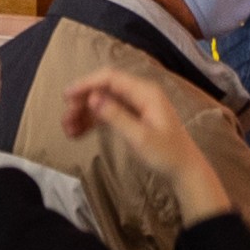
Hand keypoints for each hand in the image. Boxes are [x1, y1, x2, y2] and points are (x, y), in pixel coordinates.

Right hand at [48, 74, 235, 218]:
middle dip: (82, 102)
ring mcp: (136, 106)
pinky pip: (108, 114)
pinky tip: (78, 133)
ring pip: (103, 102)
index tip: (67, 96)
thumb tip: (93, 98)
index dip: (86, 84)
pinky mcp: (132, 118)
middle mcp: (140, 94)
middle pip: (104, 89)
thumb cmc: (167, 154)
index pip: (110, 78)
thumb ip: (117, 116)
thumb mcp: (140, 137)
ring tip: (68, 130)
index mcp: (145, 92)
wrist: (184, 171)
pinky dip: (93, 122)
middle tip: (65, 120)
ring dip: (84, 114)